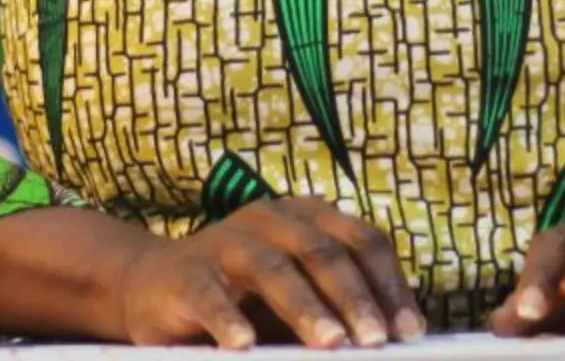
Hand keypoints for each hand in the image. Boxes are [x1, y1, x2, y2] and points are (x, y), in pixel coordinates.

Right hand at [115, 198, 423, 349]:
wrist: (154, 286)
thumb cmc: (243, 298)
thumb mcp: (296, 299)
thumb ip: (336, 313)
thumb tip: (389, 344)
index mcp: (306, 218)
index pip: (361, 240)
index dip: (389, 284)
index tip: (410, 332)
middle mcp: (269, 219)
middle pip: (321, 250)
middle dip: (353, 298)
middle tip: (375, 340)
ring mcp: (224, 241)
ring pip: (272, 266)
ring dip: (305, 307)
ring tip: (330, 343)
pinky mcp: (185, 272)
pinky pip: (209, 293)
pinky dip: (228, 319)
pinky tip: (244, 345)